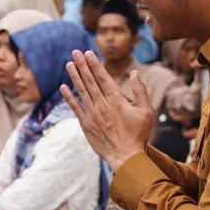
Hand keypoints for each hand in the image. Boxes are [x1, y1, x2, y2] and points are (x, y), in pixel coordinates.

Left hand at [61, 51, 152, 169]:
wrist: (126, 156)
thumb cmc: (138, 134)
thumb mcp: (146, 111)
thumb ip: (141, 91)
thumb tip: (135, 73)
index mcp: (116, 100)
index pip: (102, 77)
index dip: (94, 64)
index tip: (88, 53)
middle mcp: (102, 105)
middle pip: (90, 81)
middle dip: (82, 65)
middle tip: (75, 52)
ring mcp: (92, 115)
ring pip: (81, 91)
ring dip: (75, 77)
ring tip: (69, 64)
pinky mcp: (86, 125)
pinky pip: (75, 108)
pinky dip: (69, 97)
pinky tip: (63, 87)